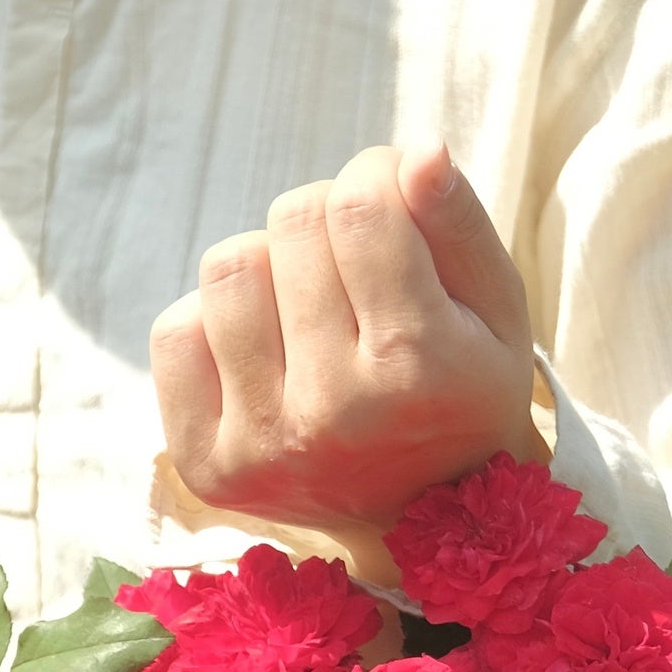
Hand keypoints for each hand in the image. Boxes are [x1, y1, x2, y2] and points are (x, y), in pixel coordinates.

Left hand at [150, 142, 547, 547]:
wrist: (423, 519)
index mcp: (417, 366)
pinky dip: (214, 324)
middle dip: (326, 221)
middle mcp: (333, 413)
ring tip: (307, 310)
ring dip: (269, 266)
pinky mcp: (208, 466)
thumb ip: (459, 223)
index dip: (375, 180)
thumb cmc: (462, 388)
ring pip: (229, 267)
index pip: (359, 204)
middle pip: (292, 222)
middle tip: (353, 268)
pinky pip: (175, 332)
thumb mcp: (496, 309)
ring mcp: (262, 445)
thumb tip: (415, 153)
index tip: (389, 206)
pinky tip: (264, 353)